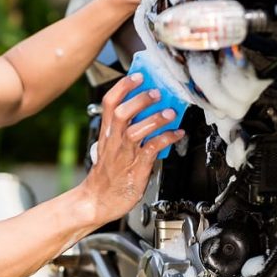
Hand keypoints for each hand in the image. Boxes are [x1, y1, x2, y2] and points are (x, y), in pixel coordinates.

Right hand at [82, 72, 184, 224]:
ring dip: (155, 119)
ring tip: (170, 112)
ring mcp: (125, 153)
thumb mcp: (110, 146)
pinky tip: (177, 133)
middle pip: (122, 112)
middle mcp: (114, 140)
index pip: (109, 103)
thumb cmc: (107, 174)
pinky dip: (167, 138)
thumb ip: (124, 130)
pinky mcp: (137, 166)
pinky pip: (152, 149)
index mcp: (107, 132)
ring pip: (137, 130)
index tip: (137, 76)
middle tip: (156, 92)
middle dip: (140, 99)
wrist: (99, 200)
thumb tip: (148, 112)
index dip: (123, 87)